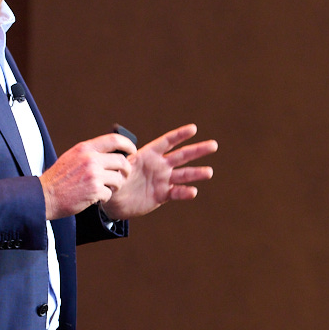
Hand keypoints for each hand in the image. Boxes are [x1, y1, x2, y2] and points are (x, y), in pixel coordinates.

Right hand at [41, 134, 133, 219]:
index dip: (128, 144)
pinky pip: (110, 193)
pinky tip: (94, 197)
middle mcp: (90, 159)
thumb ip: (89, 153)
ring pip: (118, 179)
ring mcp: (93, 174)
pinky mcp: (94, 190)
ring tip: (105, 188)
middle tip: (122, 177)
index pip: (114, 139)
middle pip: (122, 161)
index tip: (132, 151)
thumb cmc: (58, 179)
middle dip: (125, 171)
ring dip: (115, 186)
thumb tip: (110, 152)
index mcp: (85, 148)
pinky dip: (104, 197)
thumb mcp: (72, 157)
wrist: (45, 196)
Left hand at [101, 124, 218, 220]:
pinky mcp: (163, 195)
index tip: (194, 128)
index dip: (180, 135)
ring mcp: (163, 180)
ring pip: (183, 174)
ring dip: (196, 173)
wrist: (115, 201)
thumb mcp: (116, 168)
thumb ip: (124, 165)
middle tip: (214, 145)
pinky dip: (184, 193)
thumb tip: (125, 164)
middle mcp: (159, 166)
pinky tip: (193, 192)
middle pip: (182, 155)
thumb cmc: (114, 180)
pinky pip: (176, 193)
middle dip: (198, 150)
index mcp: (149, 154)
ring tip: (209, 172)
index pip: (167, 142)